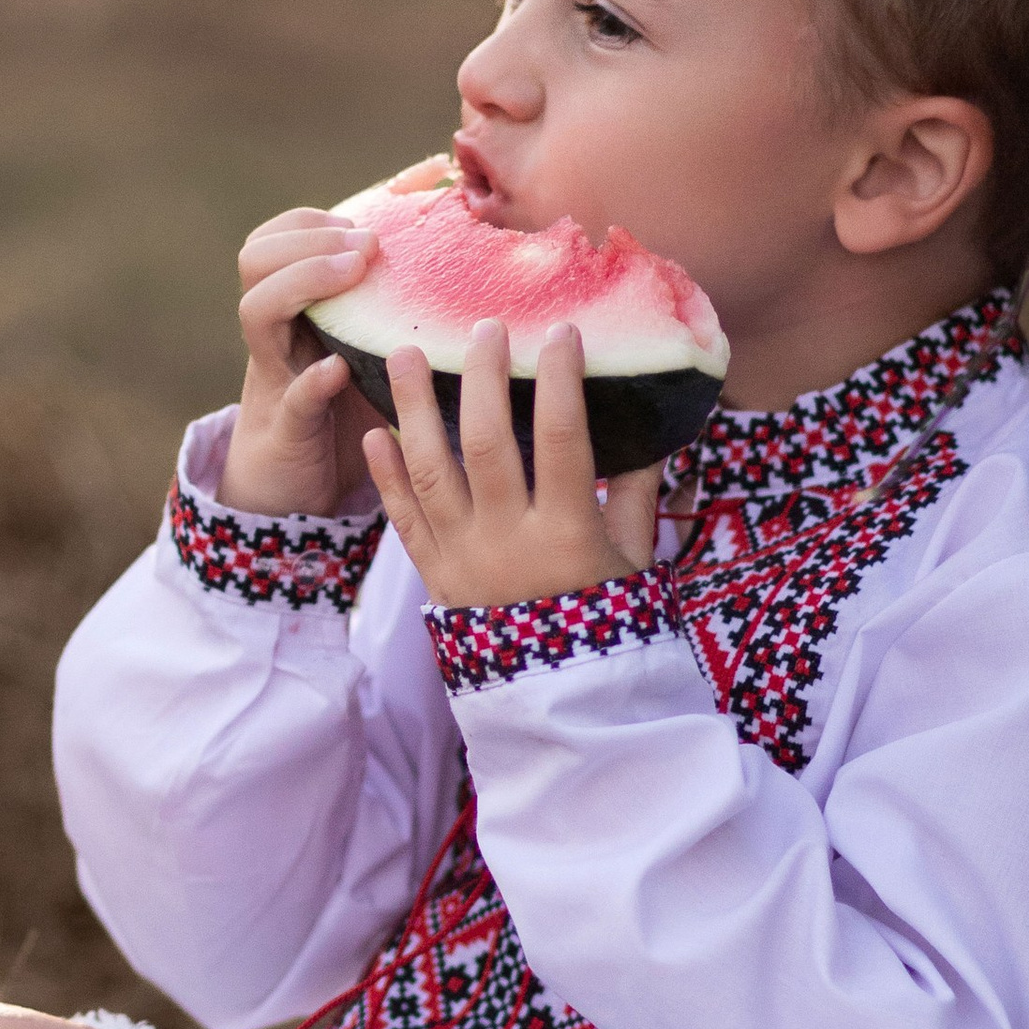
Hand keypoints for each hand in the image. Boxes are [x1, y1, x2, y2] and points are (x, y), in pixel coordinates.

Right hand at [216, 209, 390, 517]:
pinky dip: (312, 380)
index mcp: (294, 313)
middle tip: (365, 244)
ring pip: (257, 312)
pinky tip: (338, 368)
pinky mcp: (288, 428)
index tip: (363, 220)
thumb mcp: (367, 354)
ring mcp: (275, 379)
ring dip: (304, 281)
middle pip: (254, 260)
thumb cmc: (345, 415)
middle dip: (309, 239)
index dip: (309, 219)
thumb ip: (390, 312)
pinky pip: (291, 398)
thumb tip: (461, 252)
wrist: (297, 496)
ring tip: (352, 273)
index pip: (275, 240)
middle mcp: (277, 337)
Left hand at [363, 319, 661, 607]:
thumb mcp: (634, 561)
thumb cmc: (605, 620)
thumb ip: (637, 493)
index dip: (561, 381)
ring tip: (403, 355)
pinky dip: (386, 476)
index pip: (564, 439)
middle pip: (488, 444)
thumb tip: (652, 428)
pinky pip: (402, 520)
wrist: (557, 701)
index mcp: (567, 533)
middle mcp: (508, 541)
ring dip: (414, 409)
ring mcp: (463, 559)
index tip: (560, 331)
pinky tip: (375, 432)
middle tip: (482, 327)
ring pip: (430, 472)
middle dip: (484, 379)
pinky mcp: (433, 577)